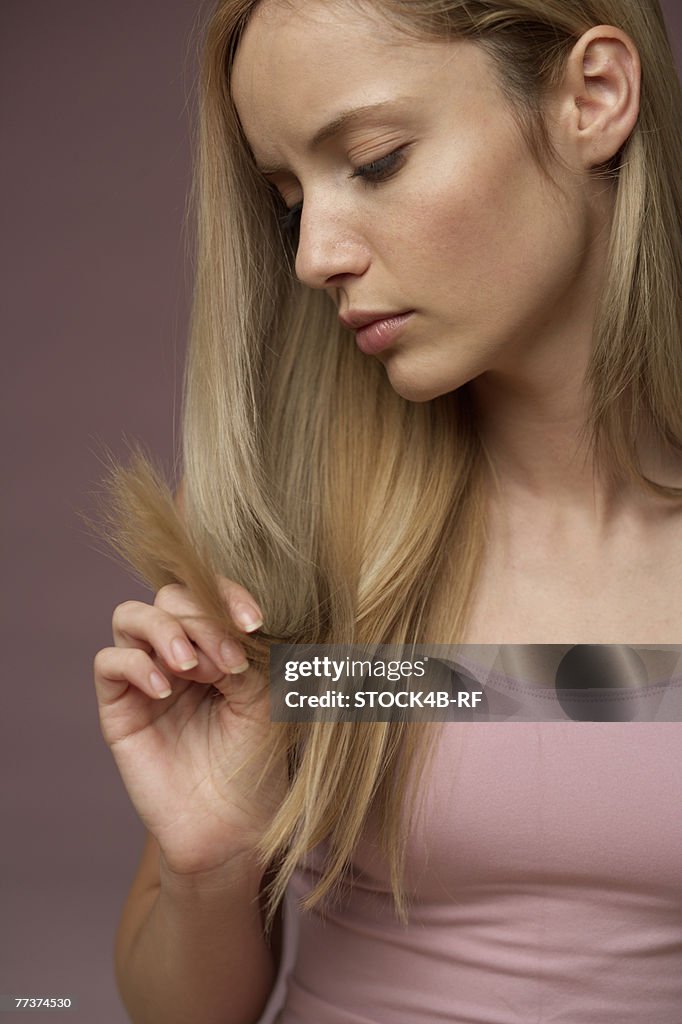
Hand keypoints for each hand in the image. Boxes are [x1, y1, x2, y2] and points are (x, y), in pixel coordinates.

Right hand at [93, 578, 286, 877]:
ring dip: (164, 630)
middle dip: (199, 619)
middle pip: (169, 597)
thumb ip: (243, 652)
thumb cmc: (254, 762)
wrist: (232, 827)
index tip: (254, 621)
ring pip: (131, 616)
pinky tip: (165, 688)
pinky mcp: (119, 707)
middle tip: (227, 661)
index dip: (227, 595)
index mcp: (217, 644)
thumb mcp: (264, 698)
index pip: (209, 594)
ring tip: (189, 667)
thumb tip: (221, 621)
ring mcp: (146, 677)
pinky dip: (136, 664)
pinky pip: (109, 662)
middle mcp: (179, 653)